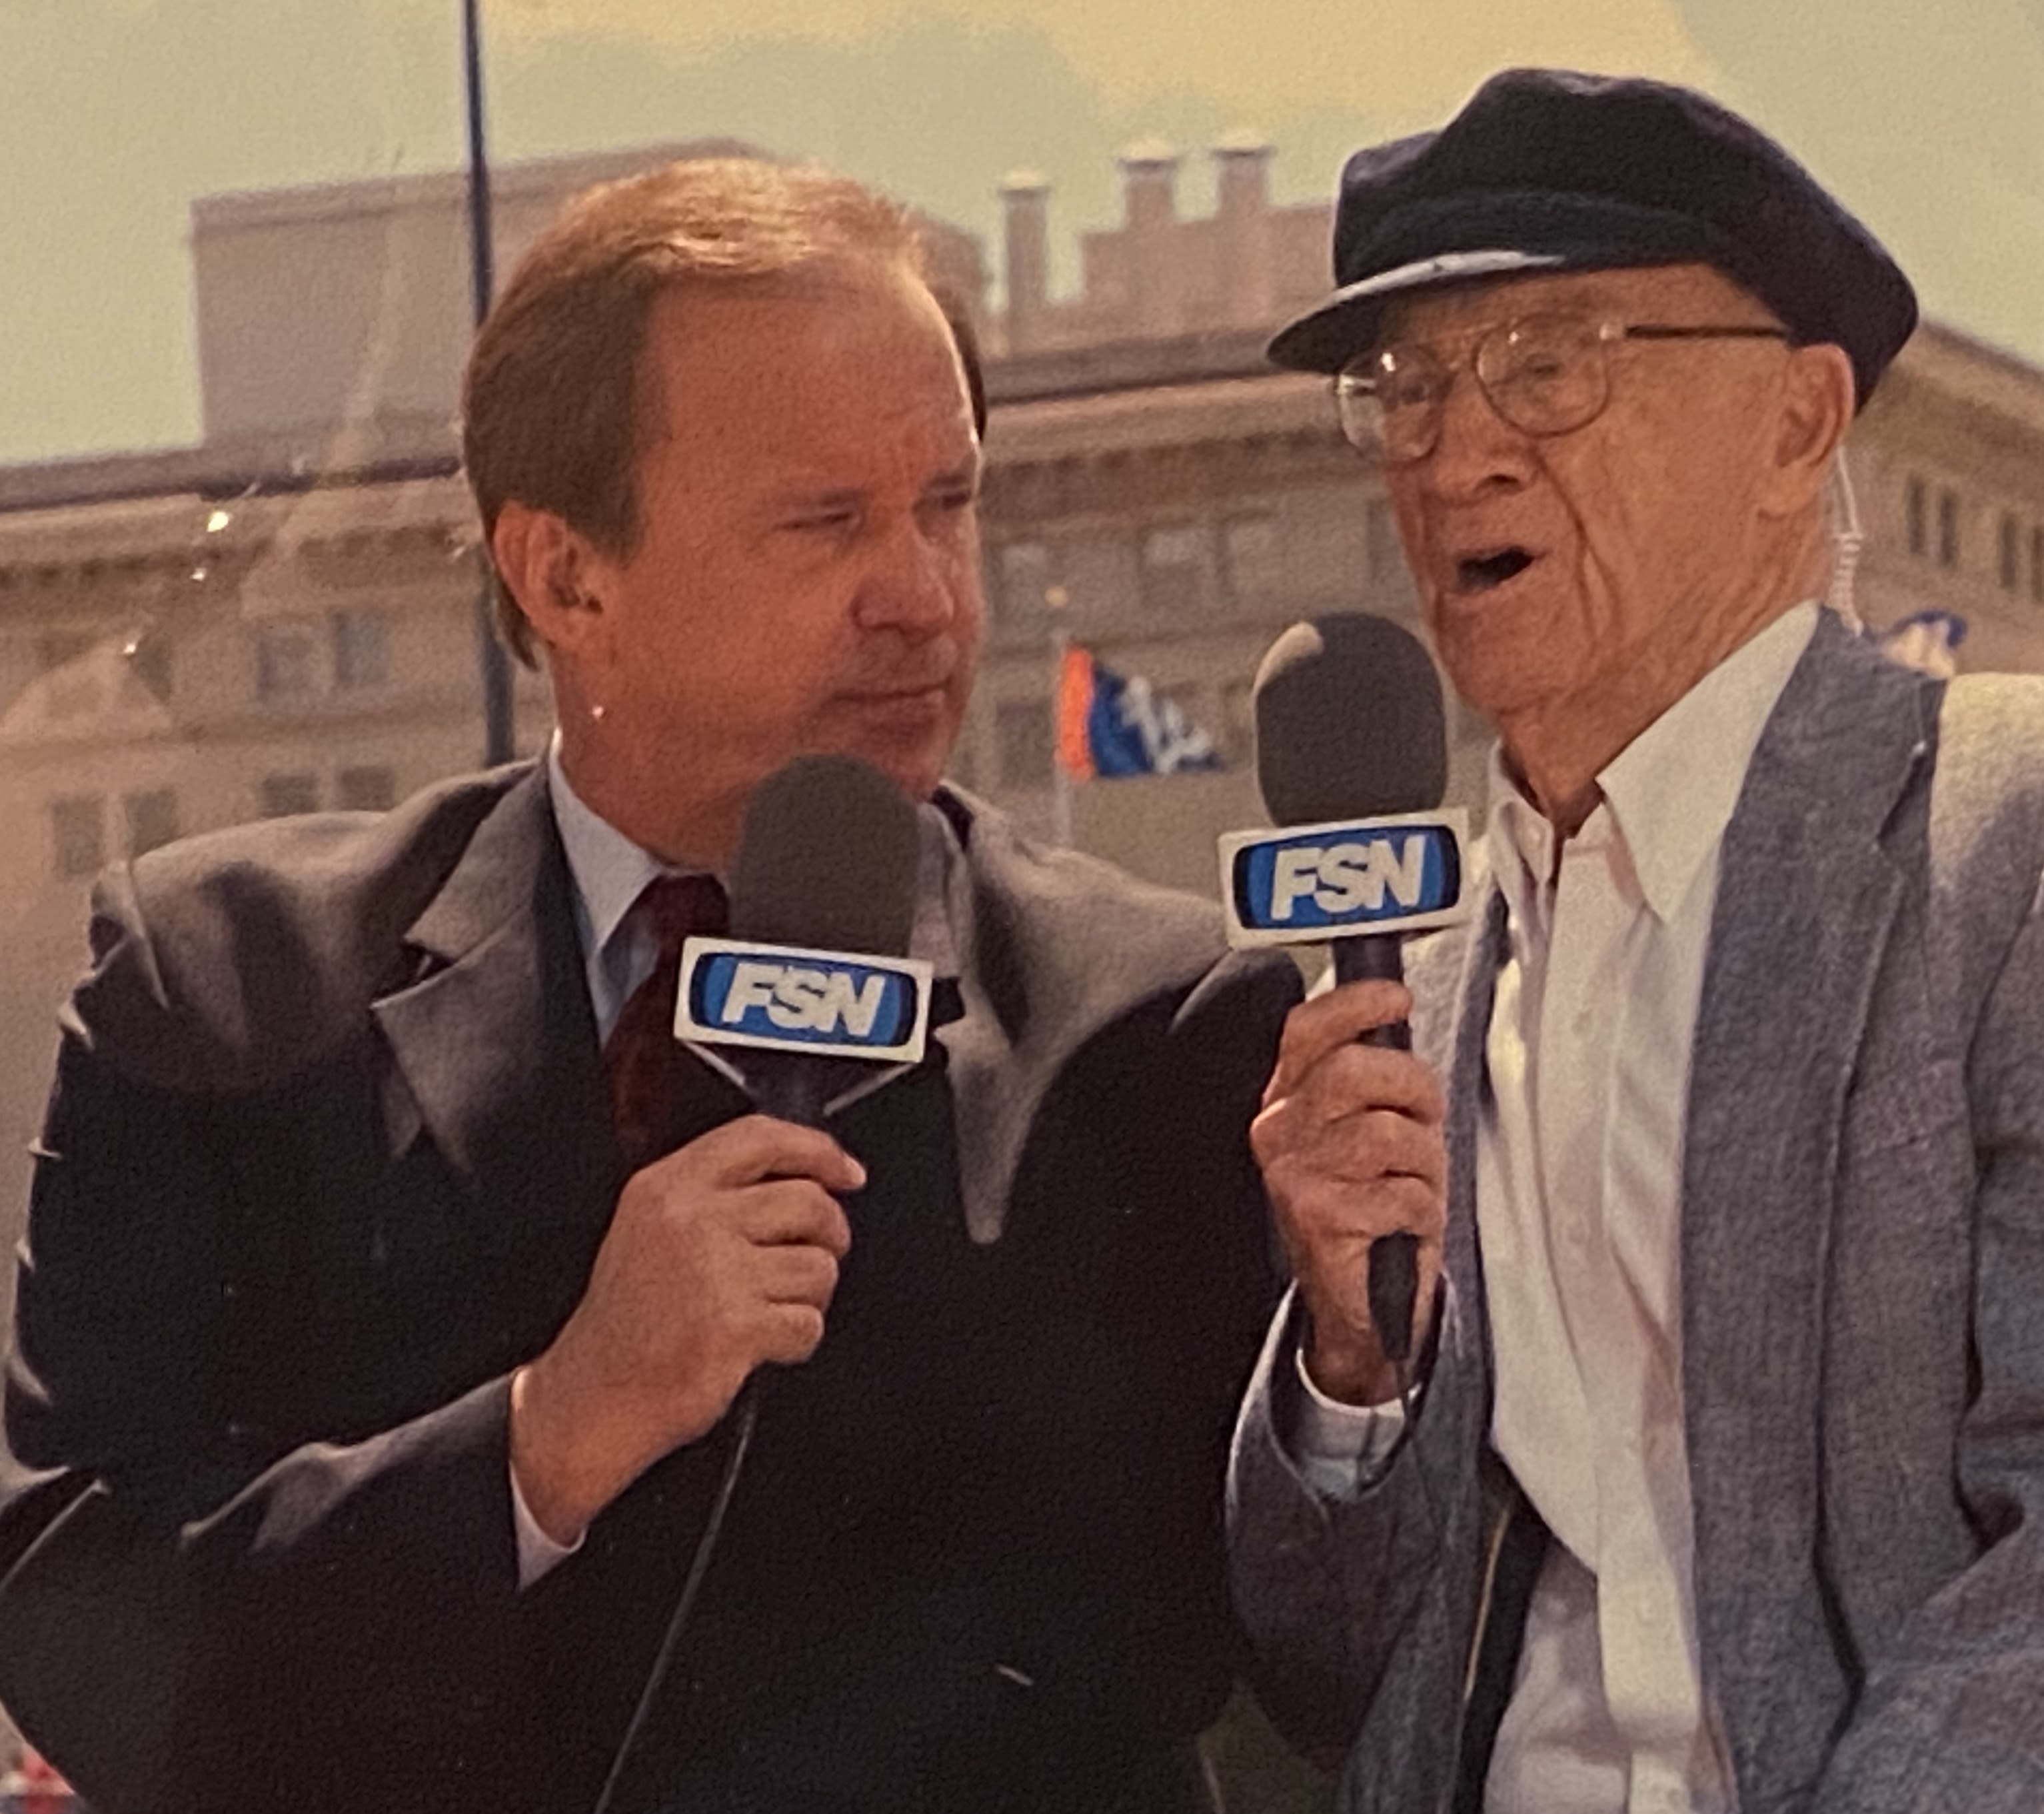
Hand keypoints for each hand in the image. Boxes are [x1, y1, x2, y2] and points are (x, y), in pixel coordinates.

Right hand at [509, 1115, 863, 1543]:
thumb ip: (713, 1194)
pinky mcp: (735, 1326)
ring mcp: (715, 1272)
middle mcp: (691, 1220)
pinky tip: (760, 1346)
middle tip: (814, 1259)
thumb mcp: (647, 1229)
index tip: (847, 1171)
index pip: (761, 1137)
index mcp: (666, 1187)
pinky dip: (796, 1341)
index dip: (817, 1150)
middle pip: (808, 1200)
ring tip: (770, 1311)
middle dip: (830, 1235)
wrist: (590, 1400)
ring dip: (811, 1297)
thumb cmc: (626, 1324)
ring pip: (819, 1266)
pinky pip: (808, 1323)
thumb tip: (808, 1178)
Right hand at [1252, 979, 1446, 1406]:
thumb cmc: (1370, 1209)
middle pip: (1352, 1070)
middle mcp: (1278, 1133)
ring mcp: (1294, 1175)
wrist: (1358, 1303)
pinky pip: (1402, 1191)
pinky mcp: (1319, 1218)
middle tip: (1426, 1116)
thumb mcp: (1367, 1132)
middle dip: (1412, 1088)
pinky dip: (1423, 1209)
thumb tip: (1399, 1025)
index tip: (1397, 999)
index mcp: (1286, 1101)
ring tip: (1416, 1181)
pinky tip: (1407, 1222)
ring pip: (1386, 1132)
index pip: (1306, 1031)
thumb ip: (1372, 1081)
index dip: (1354, 1006)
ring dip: (1424, 1159)